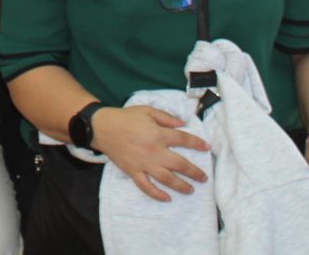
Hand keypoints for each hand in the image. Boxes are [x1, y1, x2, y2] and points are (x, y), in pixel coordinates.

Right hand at [94, 105, 210, 201]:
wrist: (102, 127)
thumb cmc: (125, 117)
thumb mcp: (147, 110)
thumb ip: (166, 117)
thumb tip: (183, 124)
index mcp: (158, 134)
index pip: (183, 140)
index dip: (197, 144)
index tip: (206, 148)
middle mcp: (154, 151)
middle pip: (179, 164)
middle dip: (194, 172)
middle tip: (204, 178)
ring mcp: (143, 163)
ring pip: (166, 179)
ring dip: (181, 186)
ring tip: (191, 190)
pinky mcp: (133, 172)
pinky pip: (146, 186)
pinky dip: (156, 194)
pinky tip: (167, 198)